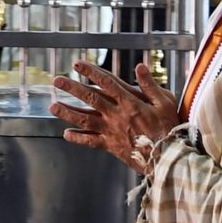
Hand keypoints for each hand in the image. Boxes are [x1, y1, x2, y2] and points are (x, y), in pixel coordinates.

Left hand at [49, 62, 179, 173]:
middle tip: (56, 80)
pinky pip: (91, 142)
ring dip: (68, 112)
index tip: (77, 64)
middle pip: (90, 98)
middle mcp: (117, 115)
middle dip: (72, 88)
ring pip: (85, 120)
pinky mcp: (111, 146)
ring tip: (52, 106)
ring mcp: (112, 131)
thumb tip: (140, 66)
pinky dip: (78, 138)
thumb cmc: (169, 128)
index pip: (106, 82)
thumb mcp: (165, 102)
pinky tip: (66, 134)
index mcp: (130, 102)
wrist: (168, 158)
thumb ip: (150, 85)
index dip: (90, 71)